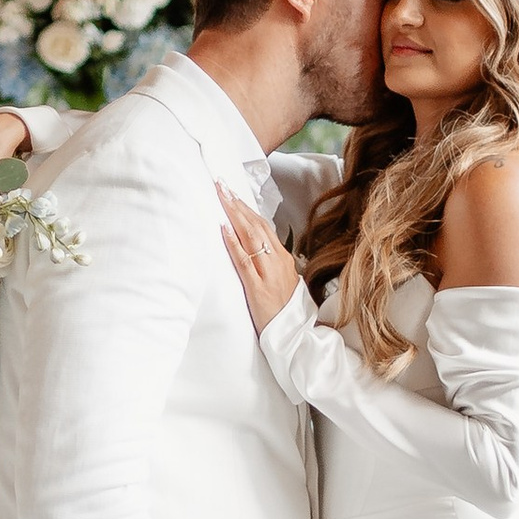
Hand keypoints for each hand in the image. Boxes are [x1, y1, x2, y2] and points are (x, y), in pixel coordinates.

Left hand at [217, 184, 300, 327]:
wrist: (298, 335)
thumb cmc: (288, 312)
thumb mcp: (284, 282)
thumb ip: (272, 265)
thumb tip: (258, 252)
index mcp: (283, 258)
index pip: (263, 226)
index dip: (246, 208)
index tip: (232, 192)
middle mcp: (277, 261)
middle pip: (256, 225)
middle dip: (237, 203)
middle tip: (221, 184)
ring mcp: (268, 273)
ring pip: (250, 236)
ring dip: (234, 214)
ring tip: (220, 196)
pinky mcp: (258, 288)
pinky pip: (244, 261)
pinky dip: (233, 242)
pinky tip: (224, 228)